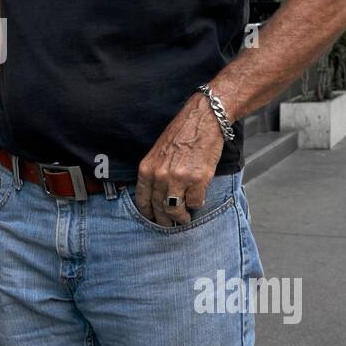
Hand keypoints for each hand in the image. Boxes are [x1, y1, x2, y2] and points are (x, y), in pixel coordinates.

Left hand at [134, 93, 224, 226]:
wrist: (203, 120)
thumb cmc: (181, 134)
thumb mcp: (158, 152)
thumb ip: (155, 173)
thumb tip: (156, 195)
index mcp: (147, 169)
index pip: (142, 200)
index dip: (148, 213)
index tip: (152, 219)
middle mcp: (160, 176)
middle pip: (158, 208)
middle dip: (164, 220)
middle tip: (169, 225)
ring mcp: (178, 179)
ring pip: (175, 210)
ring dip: (180, 218)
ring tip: (185, 219)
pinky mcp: (197, 180)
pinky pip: (195, 202)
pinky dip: (197, 204)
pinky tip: (198, 199)